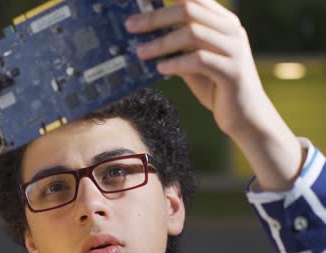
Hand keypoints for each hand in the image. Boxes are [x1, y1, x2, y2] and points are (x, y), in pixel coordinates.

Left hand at [126, 0, 269, 135]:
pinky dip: (176, 62)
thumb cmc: (216, 87)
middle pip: (189, 10)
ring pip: (193, 33)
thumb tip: (144, 37)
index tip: (139, 0)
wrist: (246, 117)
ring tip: (140, 52)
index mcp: (223, 22)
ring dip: (162, 42)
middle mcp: (231, 30)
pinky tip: (160, 68)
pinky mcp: (232, 71)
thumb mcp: (194, 62)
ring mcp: (234, 49)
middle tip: (130, 26)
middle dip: (155, 17)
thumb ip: (177, 46)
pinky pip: (200, 60)